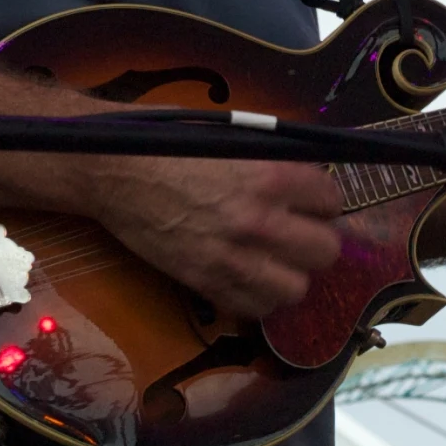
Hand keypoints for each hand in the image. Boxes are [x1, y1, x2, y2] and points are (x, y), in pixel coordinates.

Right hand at [89, 155, 343, 317]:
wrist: (113, 171)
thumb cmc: (168, 143)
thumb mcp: (230, 136)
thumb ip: (271, 158)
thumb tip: (305, 175)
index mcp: (269, 175)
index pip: (332, 201)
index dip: (323, 201)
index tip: (311, 203)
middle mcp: (260, 220)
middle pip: (326, 251)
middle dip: (315, 240)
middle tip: (298, 233)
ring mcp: (233, 257)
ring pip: (297, 288)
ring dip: (290, 274)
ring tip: (275, 262)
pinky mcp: (206, 283)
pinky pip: (256, 309)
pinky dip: (258, 298)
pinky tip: (248, 279)